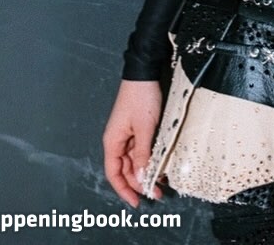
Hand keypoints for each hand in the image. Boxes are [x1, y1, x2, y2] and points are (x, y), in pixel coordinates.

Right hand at [102, 80, 163, 206]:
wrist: (145, 73)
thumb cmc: (141, 98)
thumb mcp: (144, 128)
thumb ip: (143, 154)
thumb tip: (142, 178)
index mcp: (113, 142)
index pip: (114, 174)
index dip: (124, 190)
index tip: (137, 202)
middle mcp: (118, 140)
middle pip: (126, 169)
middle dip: (139, 183)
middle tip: (157, 192)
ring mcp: (128, 134)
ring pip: (135, 160)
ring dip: (145, 171)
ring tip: (161, 181)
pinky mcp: (137, 128)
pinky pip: (141, 149)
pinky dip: (149, 158)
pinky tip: (159, 164)